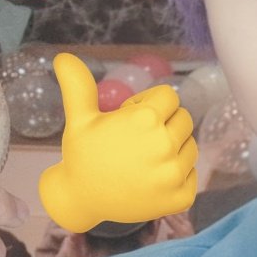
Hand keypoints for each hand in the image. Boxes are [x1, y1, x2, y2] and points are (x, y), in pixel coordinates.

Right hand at [39, 53, 197, 232]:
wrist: (82, 200)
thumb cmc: (82, 155)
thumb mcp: (80, 118)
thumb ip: (78, 85)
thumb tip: (63, 56)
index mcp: (145, 120)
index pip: (169, 97)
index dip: (149, 104)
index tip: (131, 119)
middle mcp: (165, 146)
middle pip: (184, 119)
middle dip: (164, 123)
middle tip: (137, 140)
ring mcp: (175, 175)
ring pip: (191, 145)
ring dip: (173, 148)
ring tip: (145, 159)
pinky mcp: (181, 197)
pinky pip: (193, 174)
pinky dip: (178, 175)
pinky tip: (152, 179)